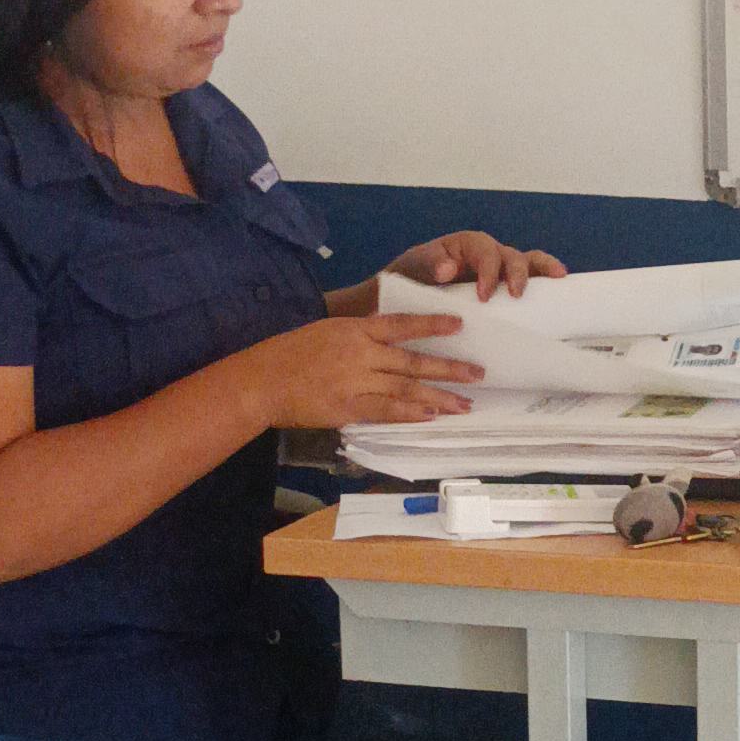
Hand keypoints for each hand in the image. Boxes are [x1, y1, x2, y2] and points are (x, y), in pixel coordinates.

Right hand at [246, 312, 485, 430]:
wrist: (261, 380)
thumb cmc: (290, 353)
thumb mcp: (327, 331)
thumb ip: (358, 335)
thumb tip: (388, 338)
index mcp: (355, 330)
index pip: (402, 324)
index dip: (432, 323)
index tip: (459, 323)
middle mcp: (361, 354)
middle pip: (413, 361)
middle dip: (449, 368)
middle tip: (477, 374)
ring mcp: (356, 382)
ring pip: (406, 388)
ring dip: (439, 397)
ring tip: (465, 404)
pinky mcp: (348, 408)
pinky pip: (386, 411)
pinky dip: (410, 414)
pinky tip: (432, 417)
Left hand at [386, 231, 567, 301]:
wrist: (407, 297)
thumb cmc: (410, 278)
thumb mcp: (412, 267)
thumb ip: (428, 264)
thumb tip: (449, 268)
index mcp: (466, 245)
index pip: (484, 251)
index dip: (488, 271)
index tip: (483, 295)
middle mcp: (487, 254)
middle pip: (511, 256)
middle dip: (517, 273)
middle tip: (515, 295)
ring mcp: (500, 270)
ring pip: (528, 262)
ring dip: (542, 269)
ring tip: (558, 277)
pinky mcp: (505, 288)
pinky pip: (530, 280)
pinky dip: (544, 280)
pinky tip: (559, 288)